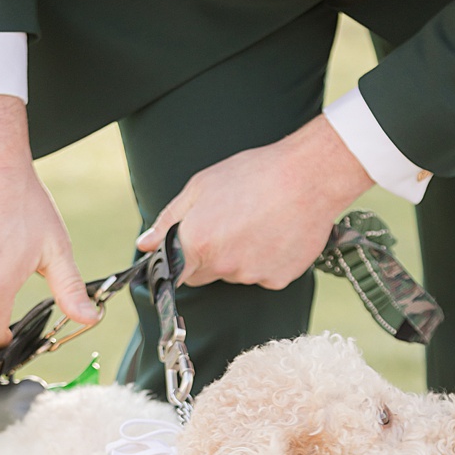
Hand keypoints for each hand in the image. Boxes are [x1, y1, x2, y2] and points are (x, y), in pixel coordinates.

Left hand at [138, 114, 372, 290]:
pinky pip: (264, 276)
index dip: (179, 261)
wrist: (309, 178)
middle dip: (210, 256)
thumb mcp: (201, 186)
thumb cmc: (255, 174)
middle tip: (230, 225)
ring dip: (241, 257)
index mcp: (198, 241)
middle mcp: (223, 265)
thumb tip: (146, 243)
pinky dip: (267, 262)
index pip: (175, 273)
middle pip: (205, 275)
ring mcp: (253, 275)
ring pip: (236, 274)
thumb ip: (168, 219)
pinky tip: (275, 235)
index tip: (187, 251)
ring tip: (258, 224)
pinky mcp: (279, 279)